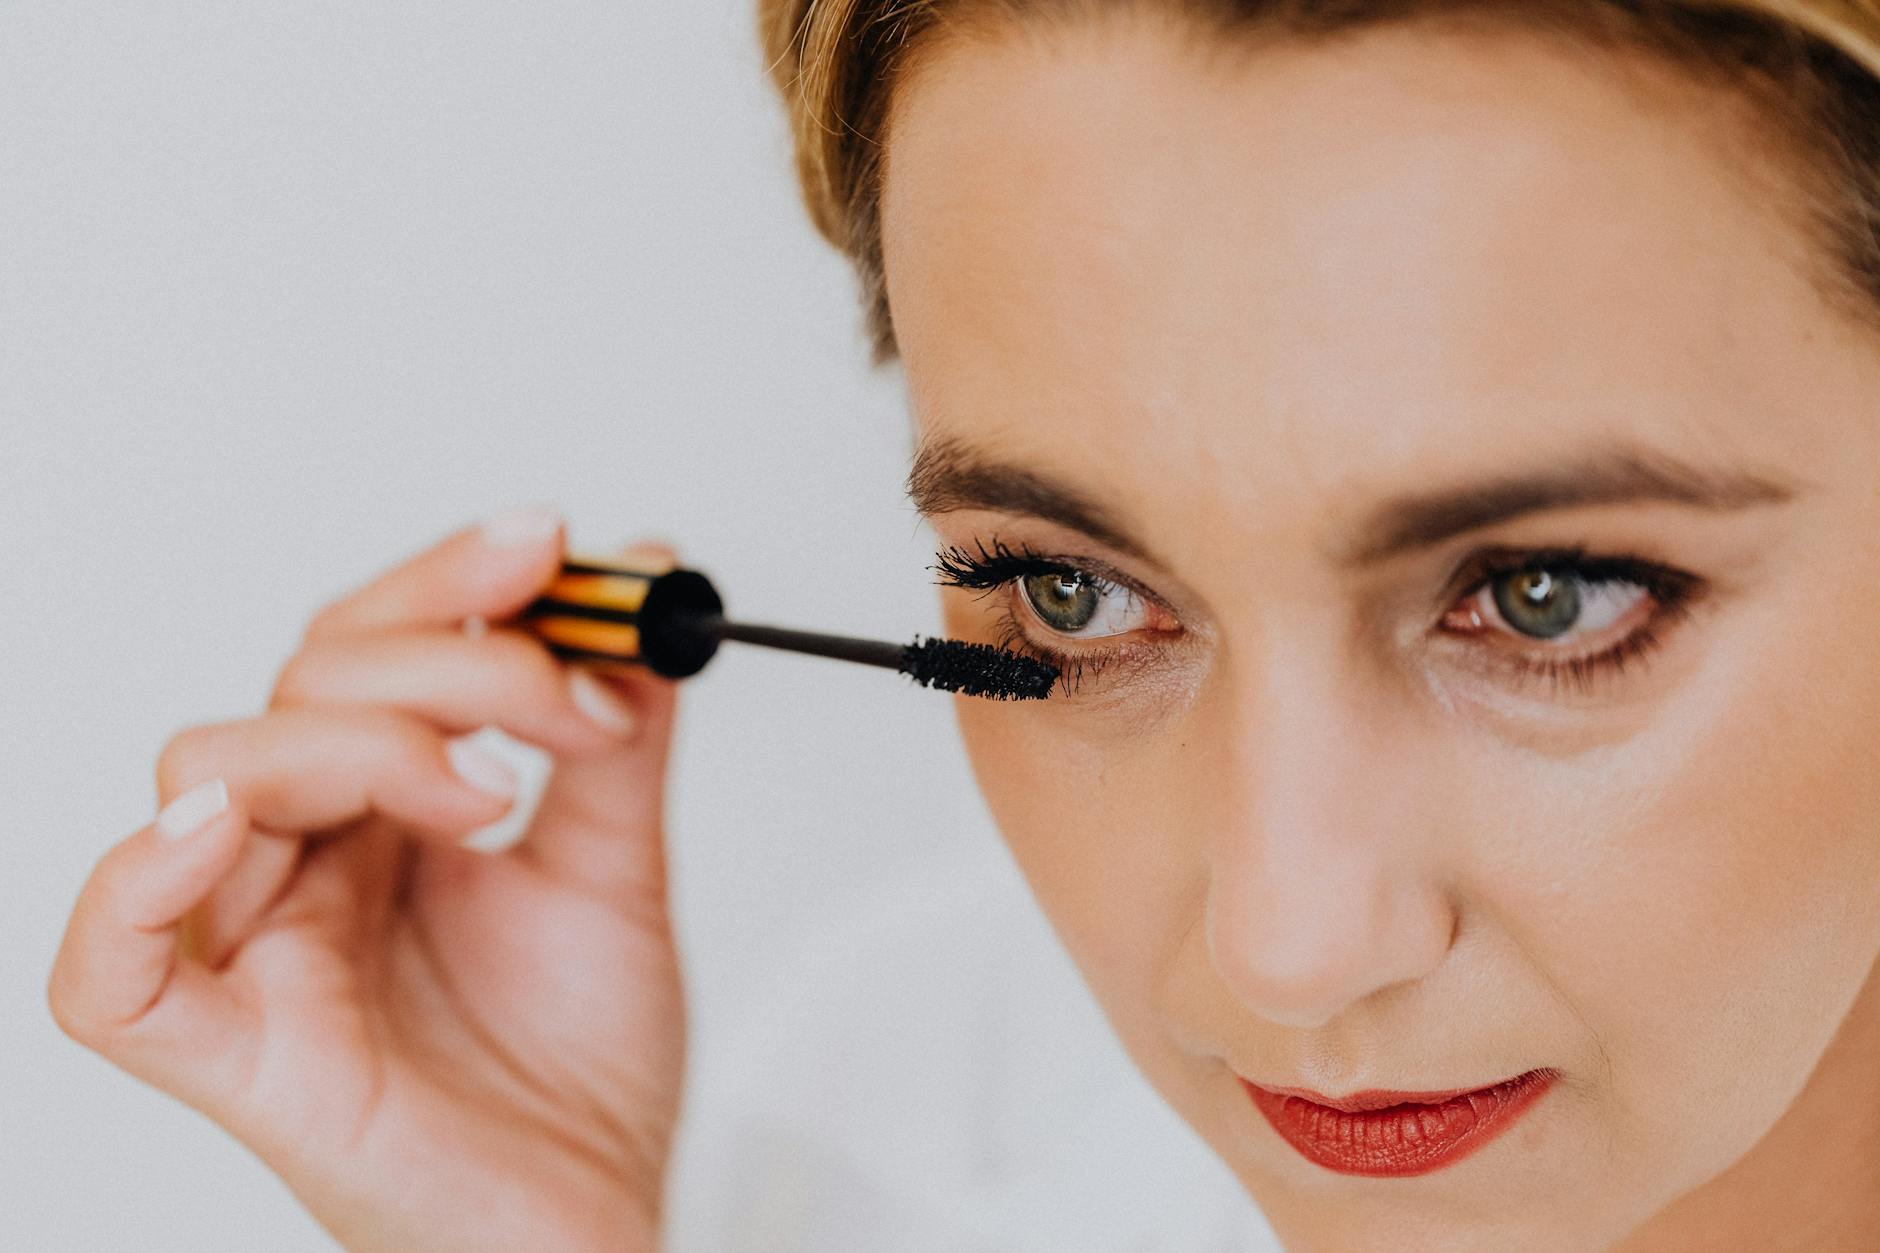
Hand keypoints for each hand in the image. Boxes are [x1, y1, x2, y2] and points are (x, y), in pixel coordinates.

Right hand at [48, 507, 685, 1252]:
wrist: (598, 1222)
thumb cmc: (583, 1070)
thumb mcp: (617, 866)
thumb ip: (615, 734)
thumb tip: (644, 580)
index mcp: (379, 817)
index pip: (359, 650)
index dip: (442, 582)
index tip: (549, 546)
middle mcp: (304, 867)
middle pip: (298, 686)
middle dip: (445, 659)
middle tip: (567, 700)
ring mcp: (259, 956)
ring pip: (215, 772)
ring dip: (357, 741)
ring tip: (483, 794)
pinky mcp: (239, 1059)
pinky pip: (107, 976)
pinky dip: (139, 883)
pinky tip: (225, 827)